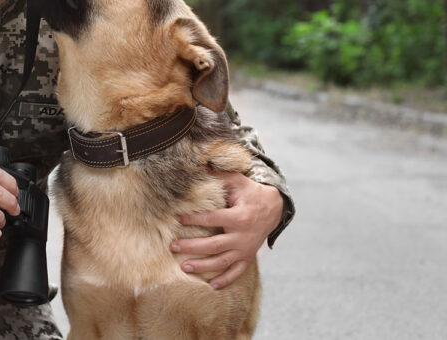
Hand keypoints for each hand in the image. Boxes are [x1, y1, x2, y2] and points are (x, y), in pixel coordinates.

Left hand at [170, 171, 282, 289]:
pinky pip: (237, 272)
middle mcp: (242, 236)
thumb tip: (197, 161)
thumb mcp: (236, 180)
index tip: (178, 218)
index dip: (194, 218)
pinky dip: (225, 280)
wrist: (274, 208)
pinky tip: (211, 286)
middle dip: (192, 246)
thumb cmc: (249, 192)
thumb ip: (218, 174)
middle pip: (213, 245)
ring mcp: (245, 249)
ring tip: (183, 267)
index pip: (212, 219)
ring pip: (222, 262)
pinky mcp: (248, 257)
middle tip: (173, 246)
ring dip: (202, 266)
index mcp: (239, 217)